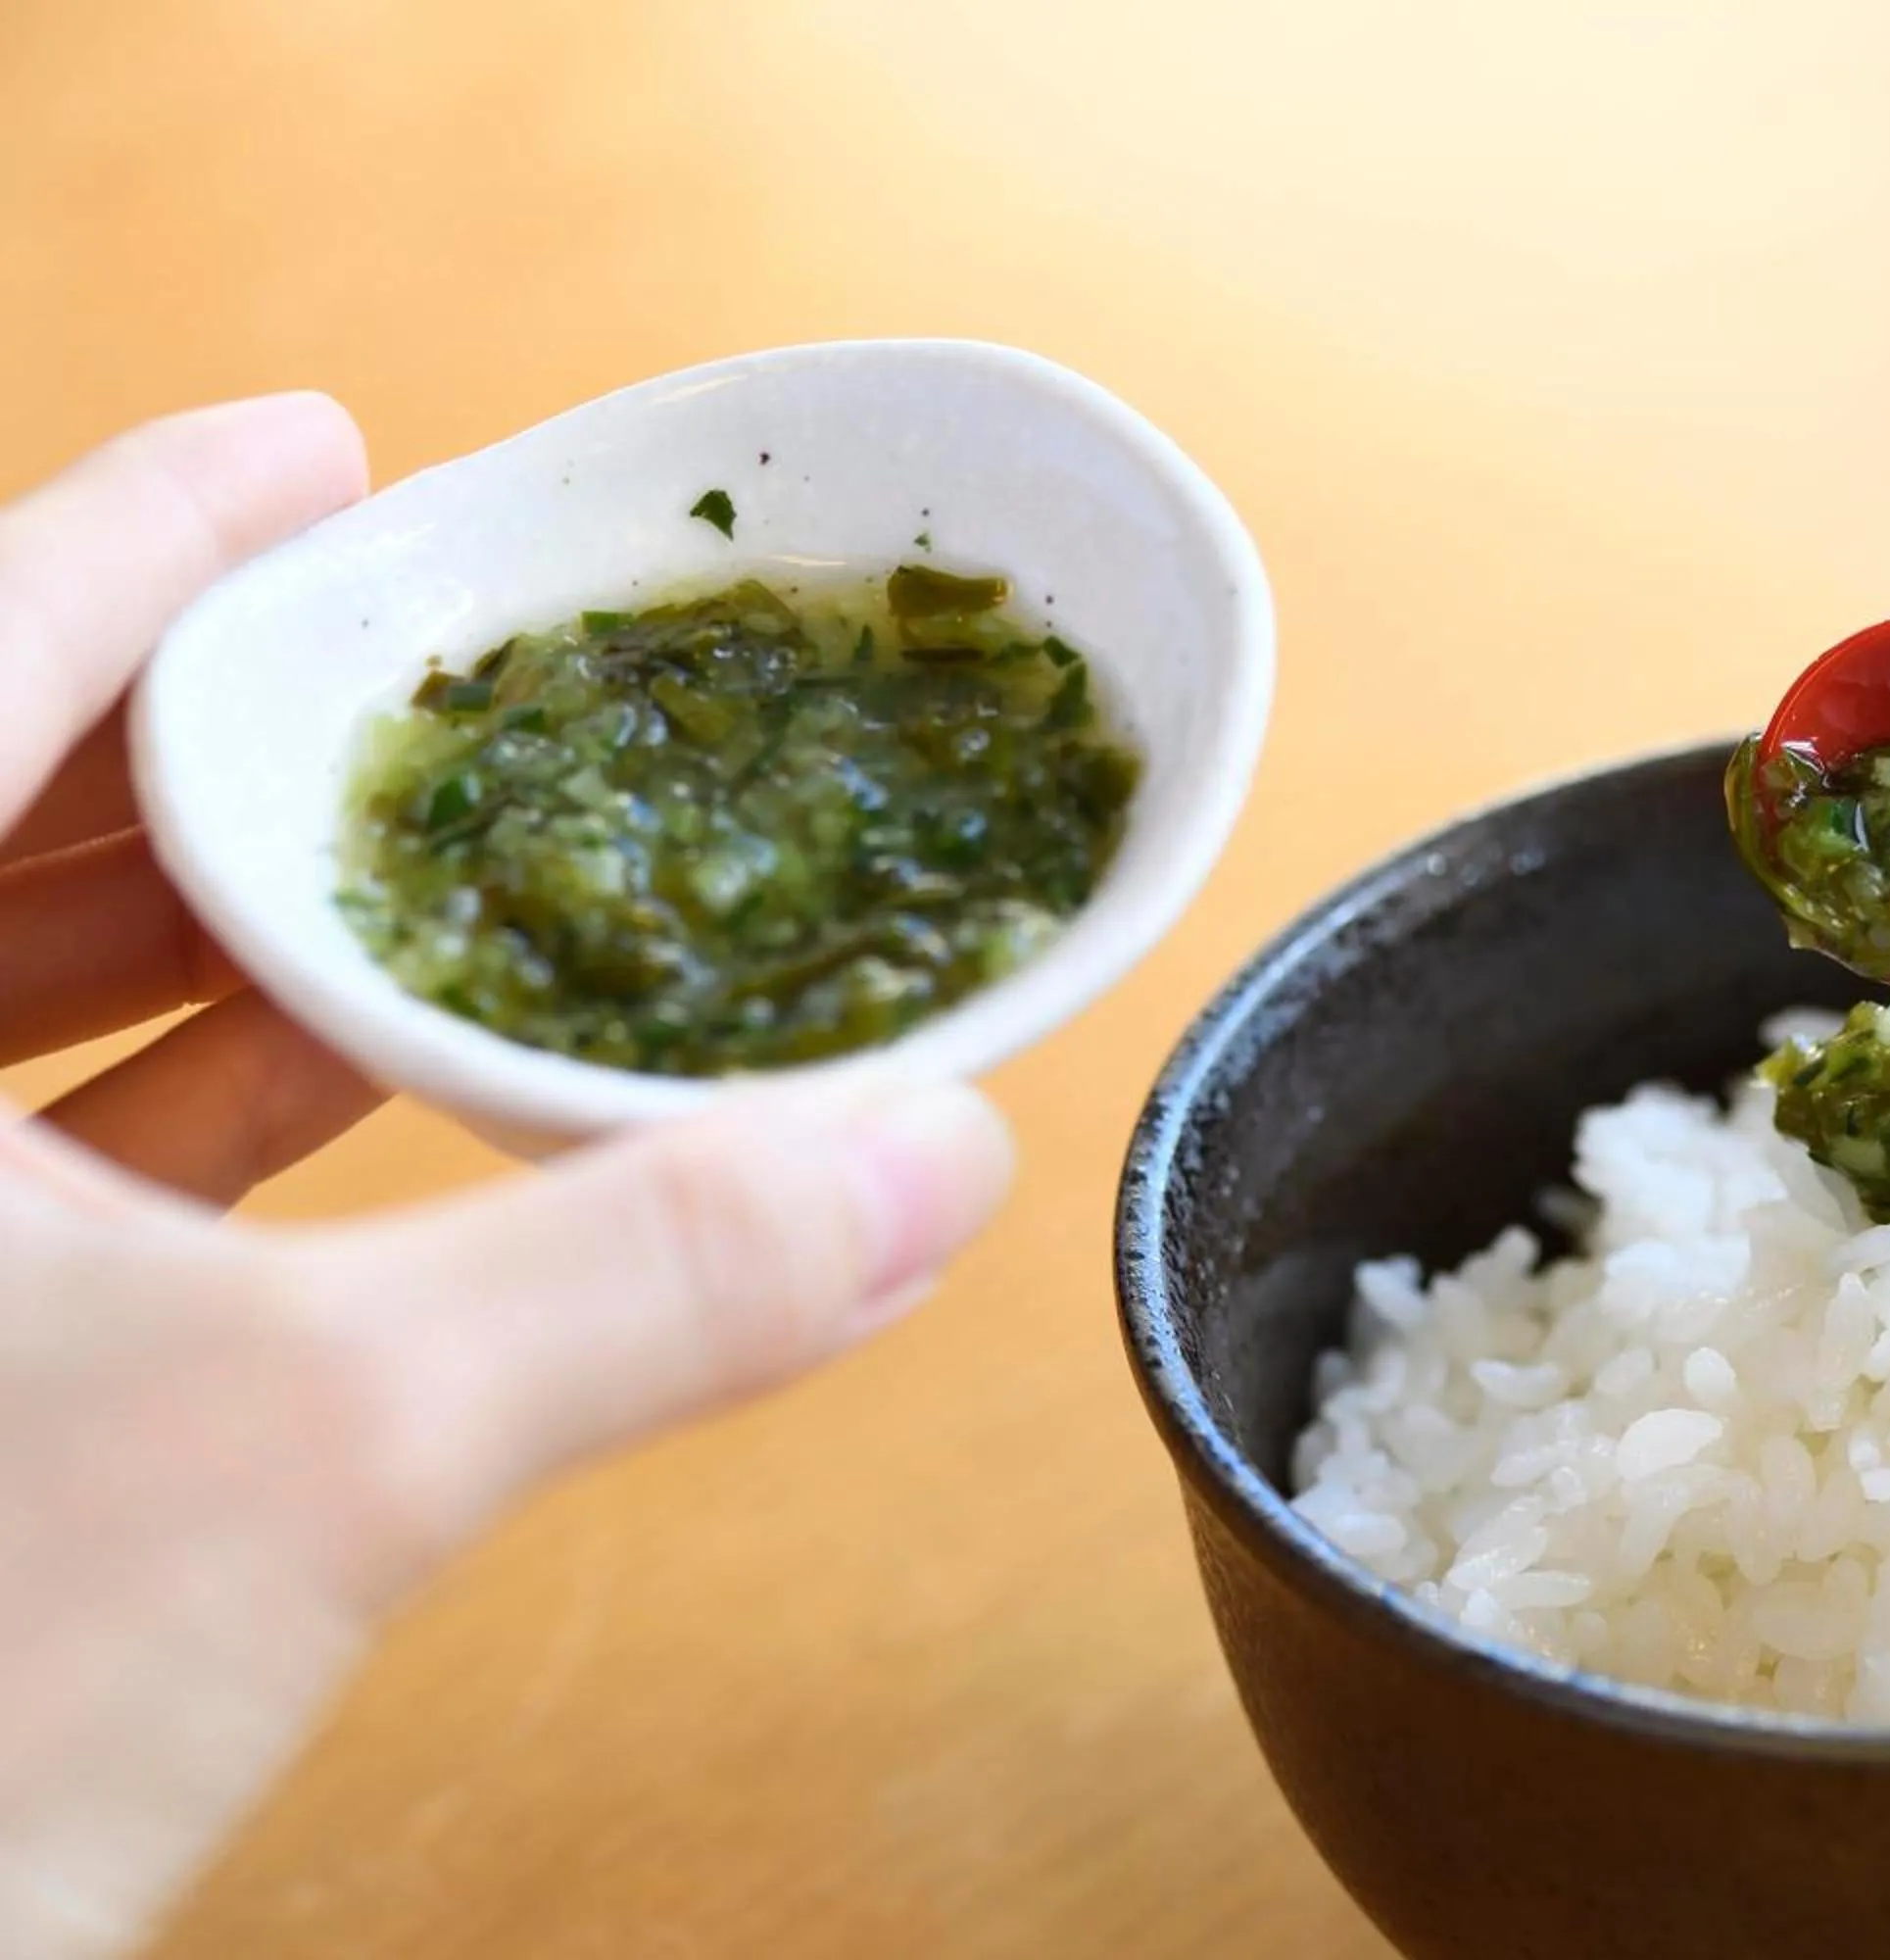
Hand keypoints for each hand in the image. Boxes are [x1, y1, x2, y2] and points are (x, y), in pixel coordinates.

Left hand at [0, 396, 1012, 1959]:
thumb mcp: (313, 1453)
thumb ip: (640, 1280)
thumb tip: (922, 1163)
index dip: (161, 518)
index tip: (325, 442)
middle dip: (216, 735)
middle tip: (414, 685)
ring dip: (197, 932)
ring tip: (402, 887)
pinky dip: (152, 1116)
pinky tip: (317, 1119)